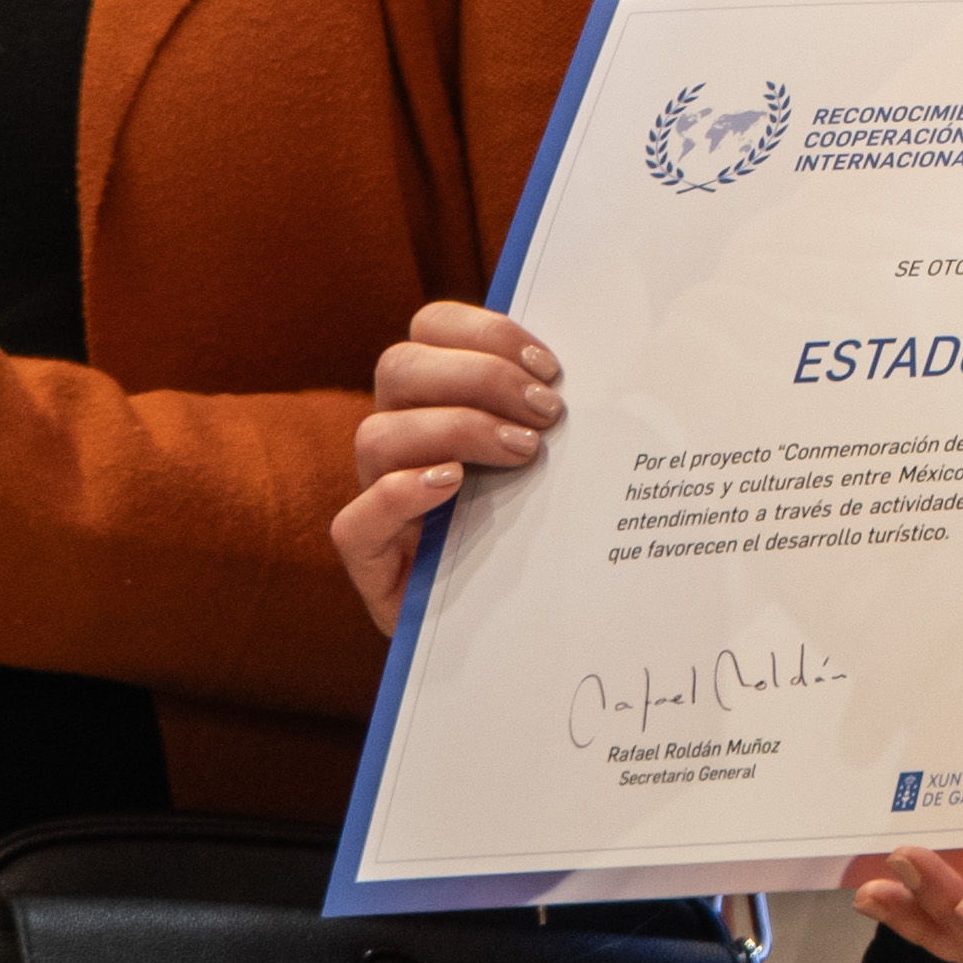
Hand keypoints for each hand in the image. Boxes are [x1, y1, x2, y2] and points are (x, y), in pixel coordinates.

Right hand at [333, 299, 559, 634]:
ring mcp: (377, 500)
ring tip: (523, 453)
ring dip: (455, 429)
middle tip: (547, 412)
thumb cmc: (541, 533)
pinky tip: (451, 485)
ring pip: (375, 436)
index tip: (549, 364)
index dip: (485, 332)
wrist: (517, 633)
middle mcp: (398, 441)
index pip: (431, 329)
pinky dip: (400, 494)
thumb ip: (555, 414)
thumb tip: (608, 367)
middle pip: (400, 368)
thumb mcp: (554, 464)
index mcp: (436, 399)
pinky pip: (354, 522)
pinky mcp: (373, 563)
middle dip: (479, 377)